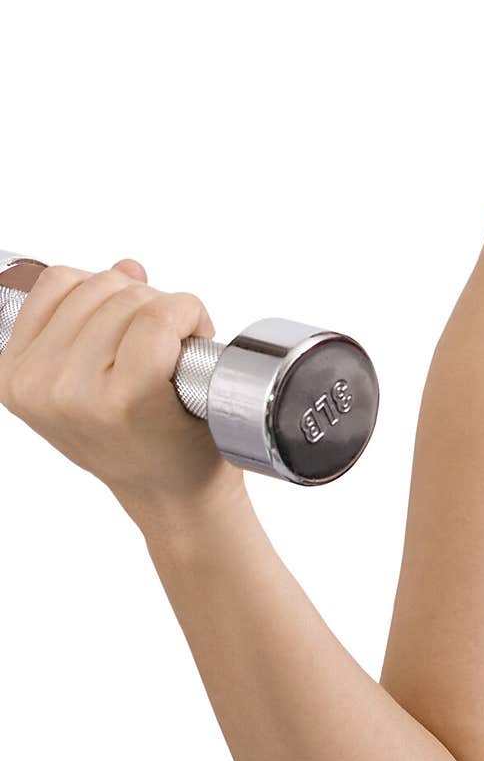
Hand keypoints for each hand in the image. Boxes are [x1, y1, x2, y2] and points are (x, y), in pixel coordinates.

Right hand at [0, 257, 246, 522]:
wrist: (174, 492)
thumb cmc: (139, 431)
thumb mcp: (90, 373)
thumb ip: (96, 312)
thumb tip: (126, 268)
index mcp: (14, 374)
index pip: (59, 281)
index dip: (106, 294)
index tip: (122, 332)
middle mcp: (38, 383)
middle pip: (102, 283)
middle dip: (142, 302)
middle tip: (157, 350)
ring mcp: (80, 391)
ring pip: (134, 297)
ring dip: (170, 313)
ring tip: (171, 358)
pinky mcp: (129, 394)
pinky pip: (161, 316)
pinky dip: (189, 317)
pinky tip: (189, 351)